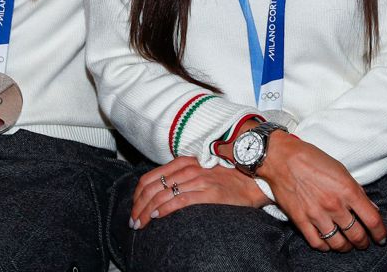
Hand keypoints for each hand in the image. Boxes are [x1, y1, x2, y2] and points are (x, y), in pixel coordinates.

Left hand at [128, 156, 267, 229]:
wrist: (253, 180)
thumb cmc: (227, 178)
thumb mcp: (200, 171)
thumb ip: (182, 176)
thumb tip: (160, 191)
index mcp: (184, 162)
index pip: (151, 177)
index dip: (137, 194)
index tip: (134, 208)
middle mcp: (189, 169)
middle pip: (153, 188)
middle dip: (138, 206)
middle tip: (133, 221)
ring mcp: (198, 180)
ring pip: (162, 195)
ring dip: (147, 211)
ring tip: (140, 224)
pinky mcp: (209, 192)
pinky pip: (180, 201)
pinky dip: (164, 209)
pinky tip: (156, 216)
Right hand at [258, 133, 386, 251]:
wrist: (281, 158)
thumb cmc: (312, 159)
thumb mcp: (341, 169)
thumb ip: (357, 190)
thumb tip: (371, 208)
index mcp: (348, 190)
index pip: (372, 220)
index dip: (380, 233)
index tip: (381, 238)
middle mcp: (334, 205)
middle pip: (357, 235)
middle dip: (364, 243)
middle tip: (365, 243)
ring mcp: (316, 215)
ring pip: (338, 243)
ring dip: (346, 247)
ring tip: (347, 245)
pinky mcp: (300, 220)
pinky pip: (317, 243)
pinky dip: (326, 247)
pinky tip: (328, 243)